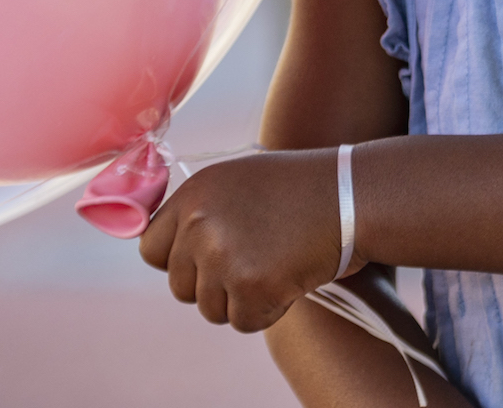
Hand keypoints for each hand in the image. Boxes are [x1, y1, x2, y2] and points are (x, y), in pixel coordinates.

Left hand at [139, 149, 341, 331]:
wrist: (352, 195)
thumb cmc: (303, 190)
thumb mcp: (240, 181)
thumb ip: (201, 213)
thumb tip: (175, 254)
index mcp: (194, 194)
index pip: (151, 249)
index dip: (178, 261)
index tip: (205, 262)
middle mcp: (199, 224)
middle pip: (180, 286)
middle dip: (214, 285)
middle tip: (254, 262)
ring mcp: (223, 256)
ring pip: (211, 309)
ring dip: (242, 299)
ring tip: (276, 265)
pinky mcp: (251, 285)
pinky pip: (244, 321)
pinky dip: (268, 311)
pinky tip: (289, 279)